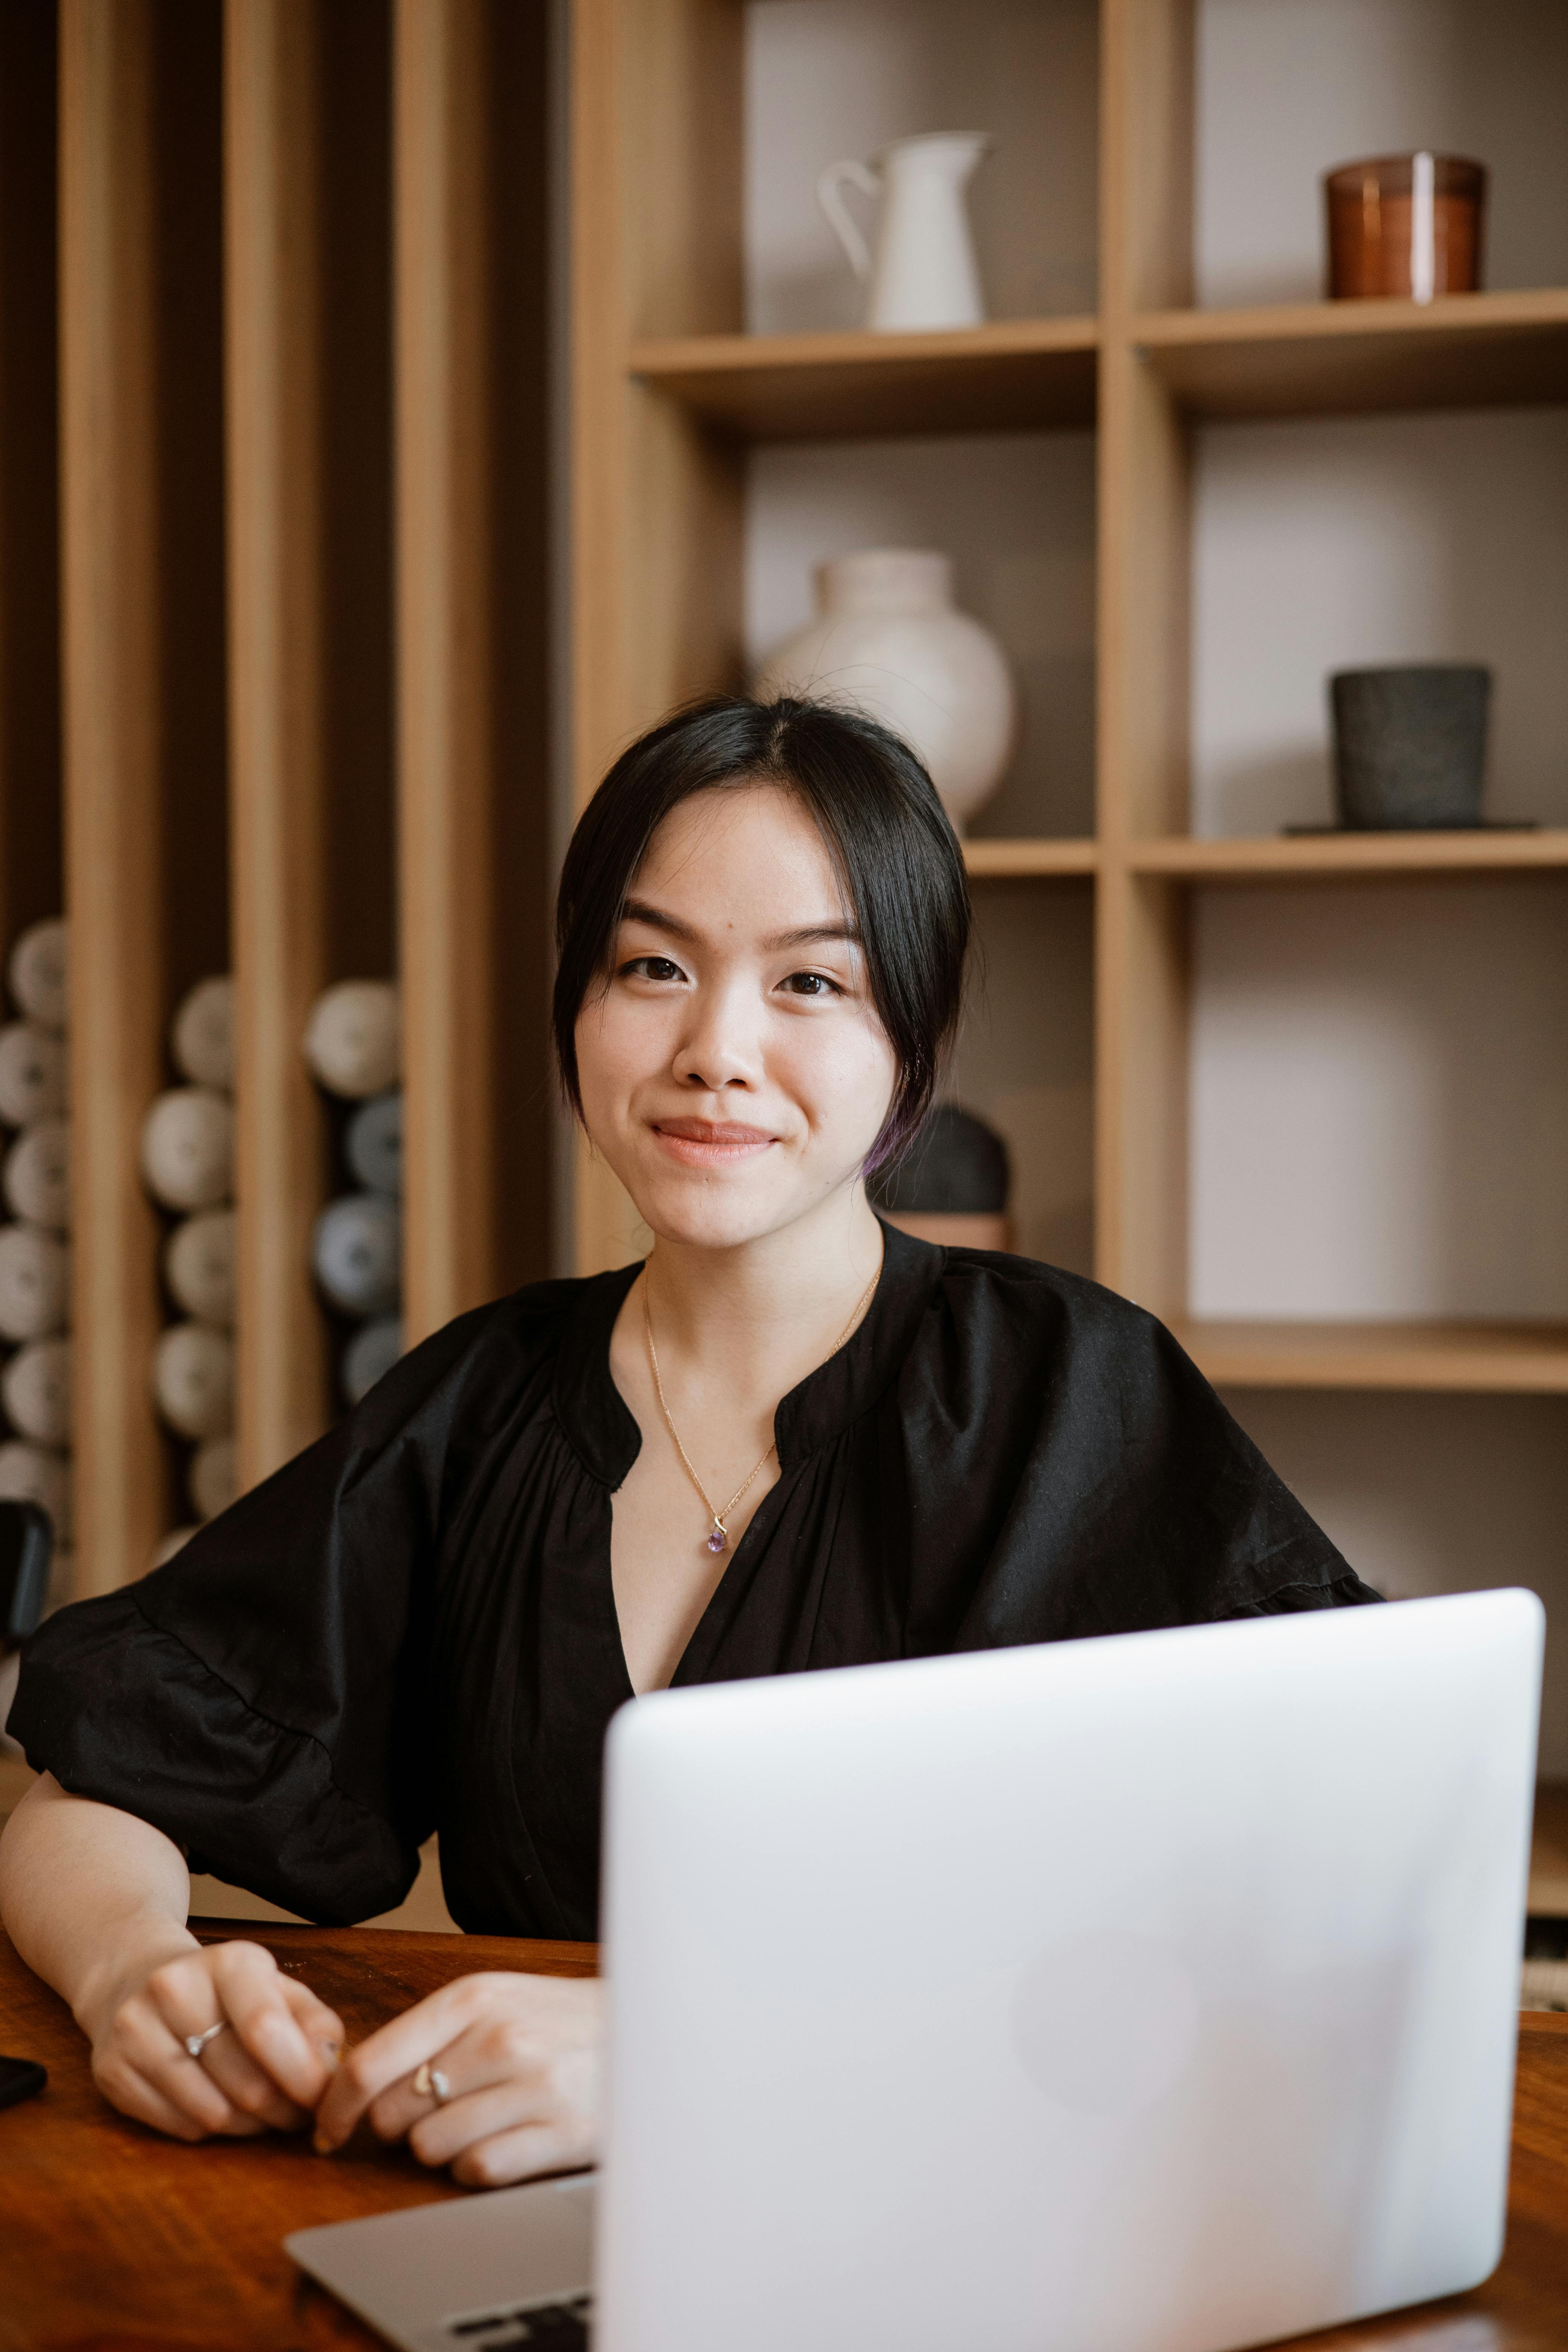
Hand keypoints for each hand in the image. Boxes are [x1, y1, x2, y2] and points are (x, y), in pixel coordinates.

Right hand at [85, 1937, 345, 2141]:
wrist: (137, 1978)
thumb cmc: (228, 1993)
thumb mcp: (279, 1990)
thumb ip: (316, 2026)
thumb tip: (331, 2074)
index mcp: (228, 1961)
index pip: (266, 2029)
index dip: (303, 2077)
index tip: (322, 2100)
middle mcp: (174, 1987)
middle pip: (244, 2081)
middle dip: (283, 2111)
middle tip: (297, 2114)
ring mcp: (134, 2029)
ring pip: (211, 2113)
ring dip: (249, 2127)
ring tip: (263, 2114)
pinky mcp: (111, 2070)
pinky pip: (179, 2127)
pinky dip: (210, 2131)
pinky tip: (222, 2109)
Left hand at [313, 1971, 602, 2186]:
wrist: (645, 2029)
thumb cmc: (556, 2019)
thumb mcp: (493, 1999)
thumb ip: (429, 2031)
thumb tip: (354, 2080)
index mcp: (473, 1999)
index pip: (370, 2062)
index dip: (335, 2105)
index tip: (327, 2127)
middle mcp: (500, 2039)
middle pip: (393, 2112)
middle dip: (399, 2121)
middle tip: (432, 2109)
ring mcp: (531, 2088)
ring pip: (429, 2147)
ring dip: (441, 2145)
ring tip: (479, 2120)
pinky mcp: (559, 2134)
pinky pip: (477, 2172)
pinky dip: (479, 2166)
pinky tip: (505, 2140)